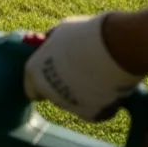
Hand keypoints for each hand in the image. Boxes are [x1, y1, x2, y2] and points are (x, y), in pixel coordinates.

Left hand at [24, 14, 144, 121]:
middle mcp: (47, 90)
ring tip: (102, 77)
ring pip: (75, 104)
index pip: (31, 87)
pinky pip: (97, 111)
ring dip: (84, 96)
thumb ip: (54, 43)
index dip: (43, 83)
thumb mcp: (62, 32)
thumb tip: (53, 43)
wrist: (116, 48)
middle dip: (66, 89)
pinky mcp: (90, 114)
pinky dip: (104, 104)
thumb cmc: (88, 35)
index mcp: (35, 70)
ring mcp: (68, 104)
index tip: (55, 79)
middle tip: (83, 77)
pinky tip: (112, 88)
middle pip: (54, 97)